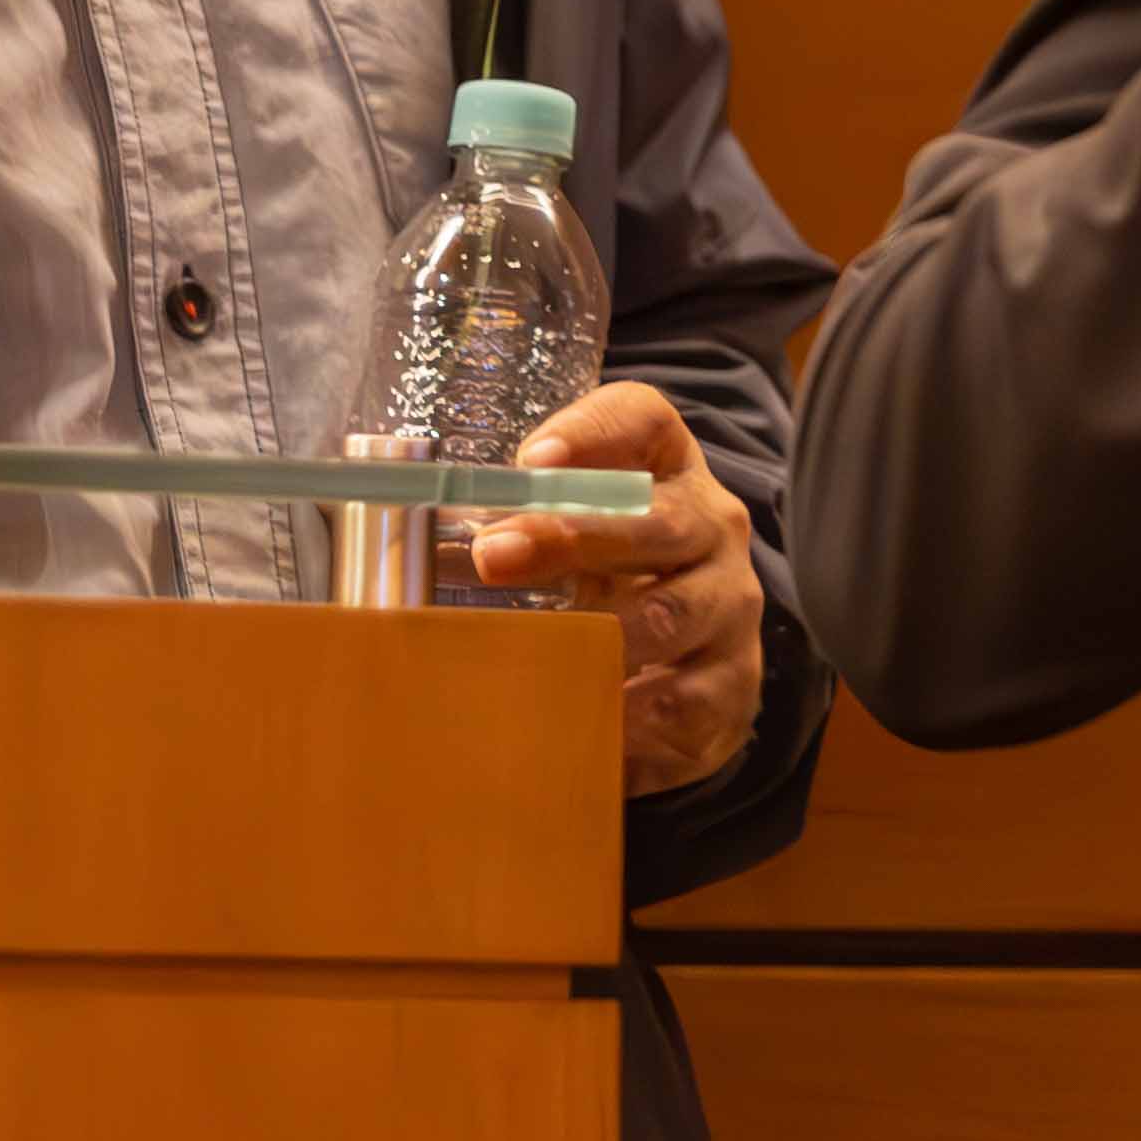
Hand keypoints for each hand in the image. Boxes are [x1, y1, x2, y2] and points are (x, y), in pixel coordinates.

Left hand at [462, 379, 766, 794]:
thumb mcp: (575, 534)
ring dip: (595, 633)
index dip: (593, 431)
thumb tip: (408, 541)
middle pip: (657, 520)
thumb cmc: (612, 577)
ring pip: (672, 615)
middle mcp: (712, 527)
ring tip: (532, 653)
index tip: (532, 460)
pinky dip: (626, 716)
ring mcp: (729, 608)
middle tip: (491, 555)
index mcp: (669, 470)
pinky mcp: (732, 686)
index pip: (644, 419)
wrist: (699, 662)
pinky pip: (681, 703)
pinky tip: (577, 720)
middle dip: (570, 537)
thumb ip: (516, 522)